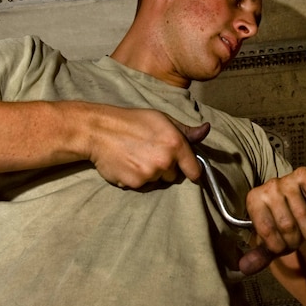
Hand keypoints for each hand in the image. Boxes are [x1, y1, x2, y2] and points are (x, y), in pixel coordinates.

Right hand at [86, 107, 209, 188]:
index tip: (186, 169)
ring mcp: (150, 174)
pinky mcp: (135, 183)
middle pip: (174, 176)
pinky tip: (127, 164)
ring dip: (150, 174)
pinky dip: (136, 178)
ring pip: (157, 181)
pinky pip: (142, 186)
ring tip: (136, 157)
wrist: (99, 131)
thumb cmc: (131, 121)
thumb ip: (185, 130)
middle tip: (150, 153)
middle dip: (166, 168)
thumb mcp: (161, 119)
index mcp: (176, 143)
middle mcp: (166, 161)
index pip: (194, 170)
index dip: (190, 170)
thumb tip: (206, 130)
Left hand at [239, 166, 305, 274]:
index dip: (278, 246)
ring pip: (303, 214)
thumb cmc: (284, 228)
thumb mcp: (271, 243)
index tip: (281, 247)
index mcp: (253, 200)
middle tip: (297, 241)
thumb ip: (259, 256)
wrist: (304, 213)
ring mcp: (286, 178)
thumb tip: (244, 268)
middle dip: (295, 240)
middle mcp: (268, 187)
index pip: (267, 230)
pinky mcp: (304, 174)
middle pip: (286, 224)